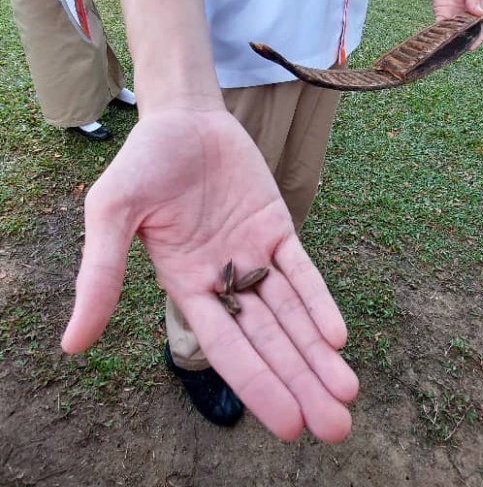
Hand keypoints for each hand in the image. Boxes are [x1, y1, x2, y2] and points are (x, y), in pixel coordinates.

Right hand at [61, 107, 358, 441]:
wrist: (184, 119)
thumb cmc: (142, 163)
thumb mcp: (111, 213)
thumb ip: (100, 274)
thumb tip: (71, 344)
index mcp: (186, 286)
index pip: (227, 347)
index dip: (258, 384)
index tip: (288, 424)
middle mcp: (224, 280)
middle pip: (269, 341)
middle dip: (301, 382)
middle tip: (335, 428)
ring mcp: (254, 254)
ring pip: (292, 313)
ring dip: (318, 352)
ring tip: (347, 393)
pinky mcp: (277, 228)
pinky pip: (301, 269)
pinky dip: (319, 300)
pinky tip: (337, 335)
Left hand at [427, 0, 482, 48]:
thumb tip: (477, 14)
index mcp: (482, 6)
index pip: (481, 26)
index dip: (477, 37)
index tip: (471, 47)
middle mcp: (468, 13)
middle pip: (466, 32)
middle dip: (461, 42)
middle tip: (455, 50)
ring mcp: (454, 14)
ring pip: (453, 32)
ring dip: (449, 40)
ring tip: (443, 49)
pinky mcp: (440, 12)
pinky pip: (440, 27)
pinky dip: (437, 34)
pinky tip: (434, 40)